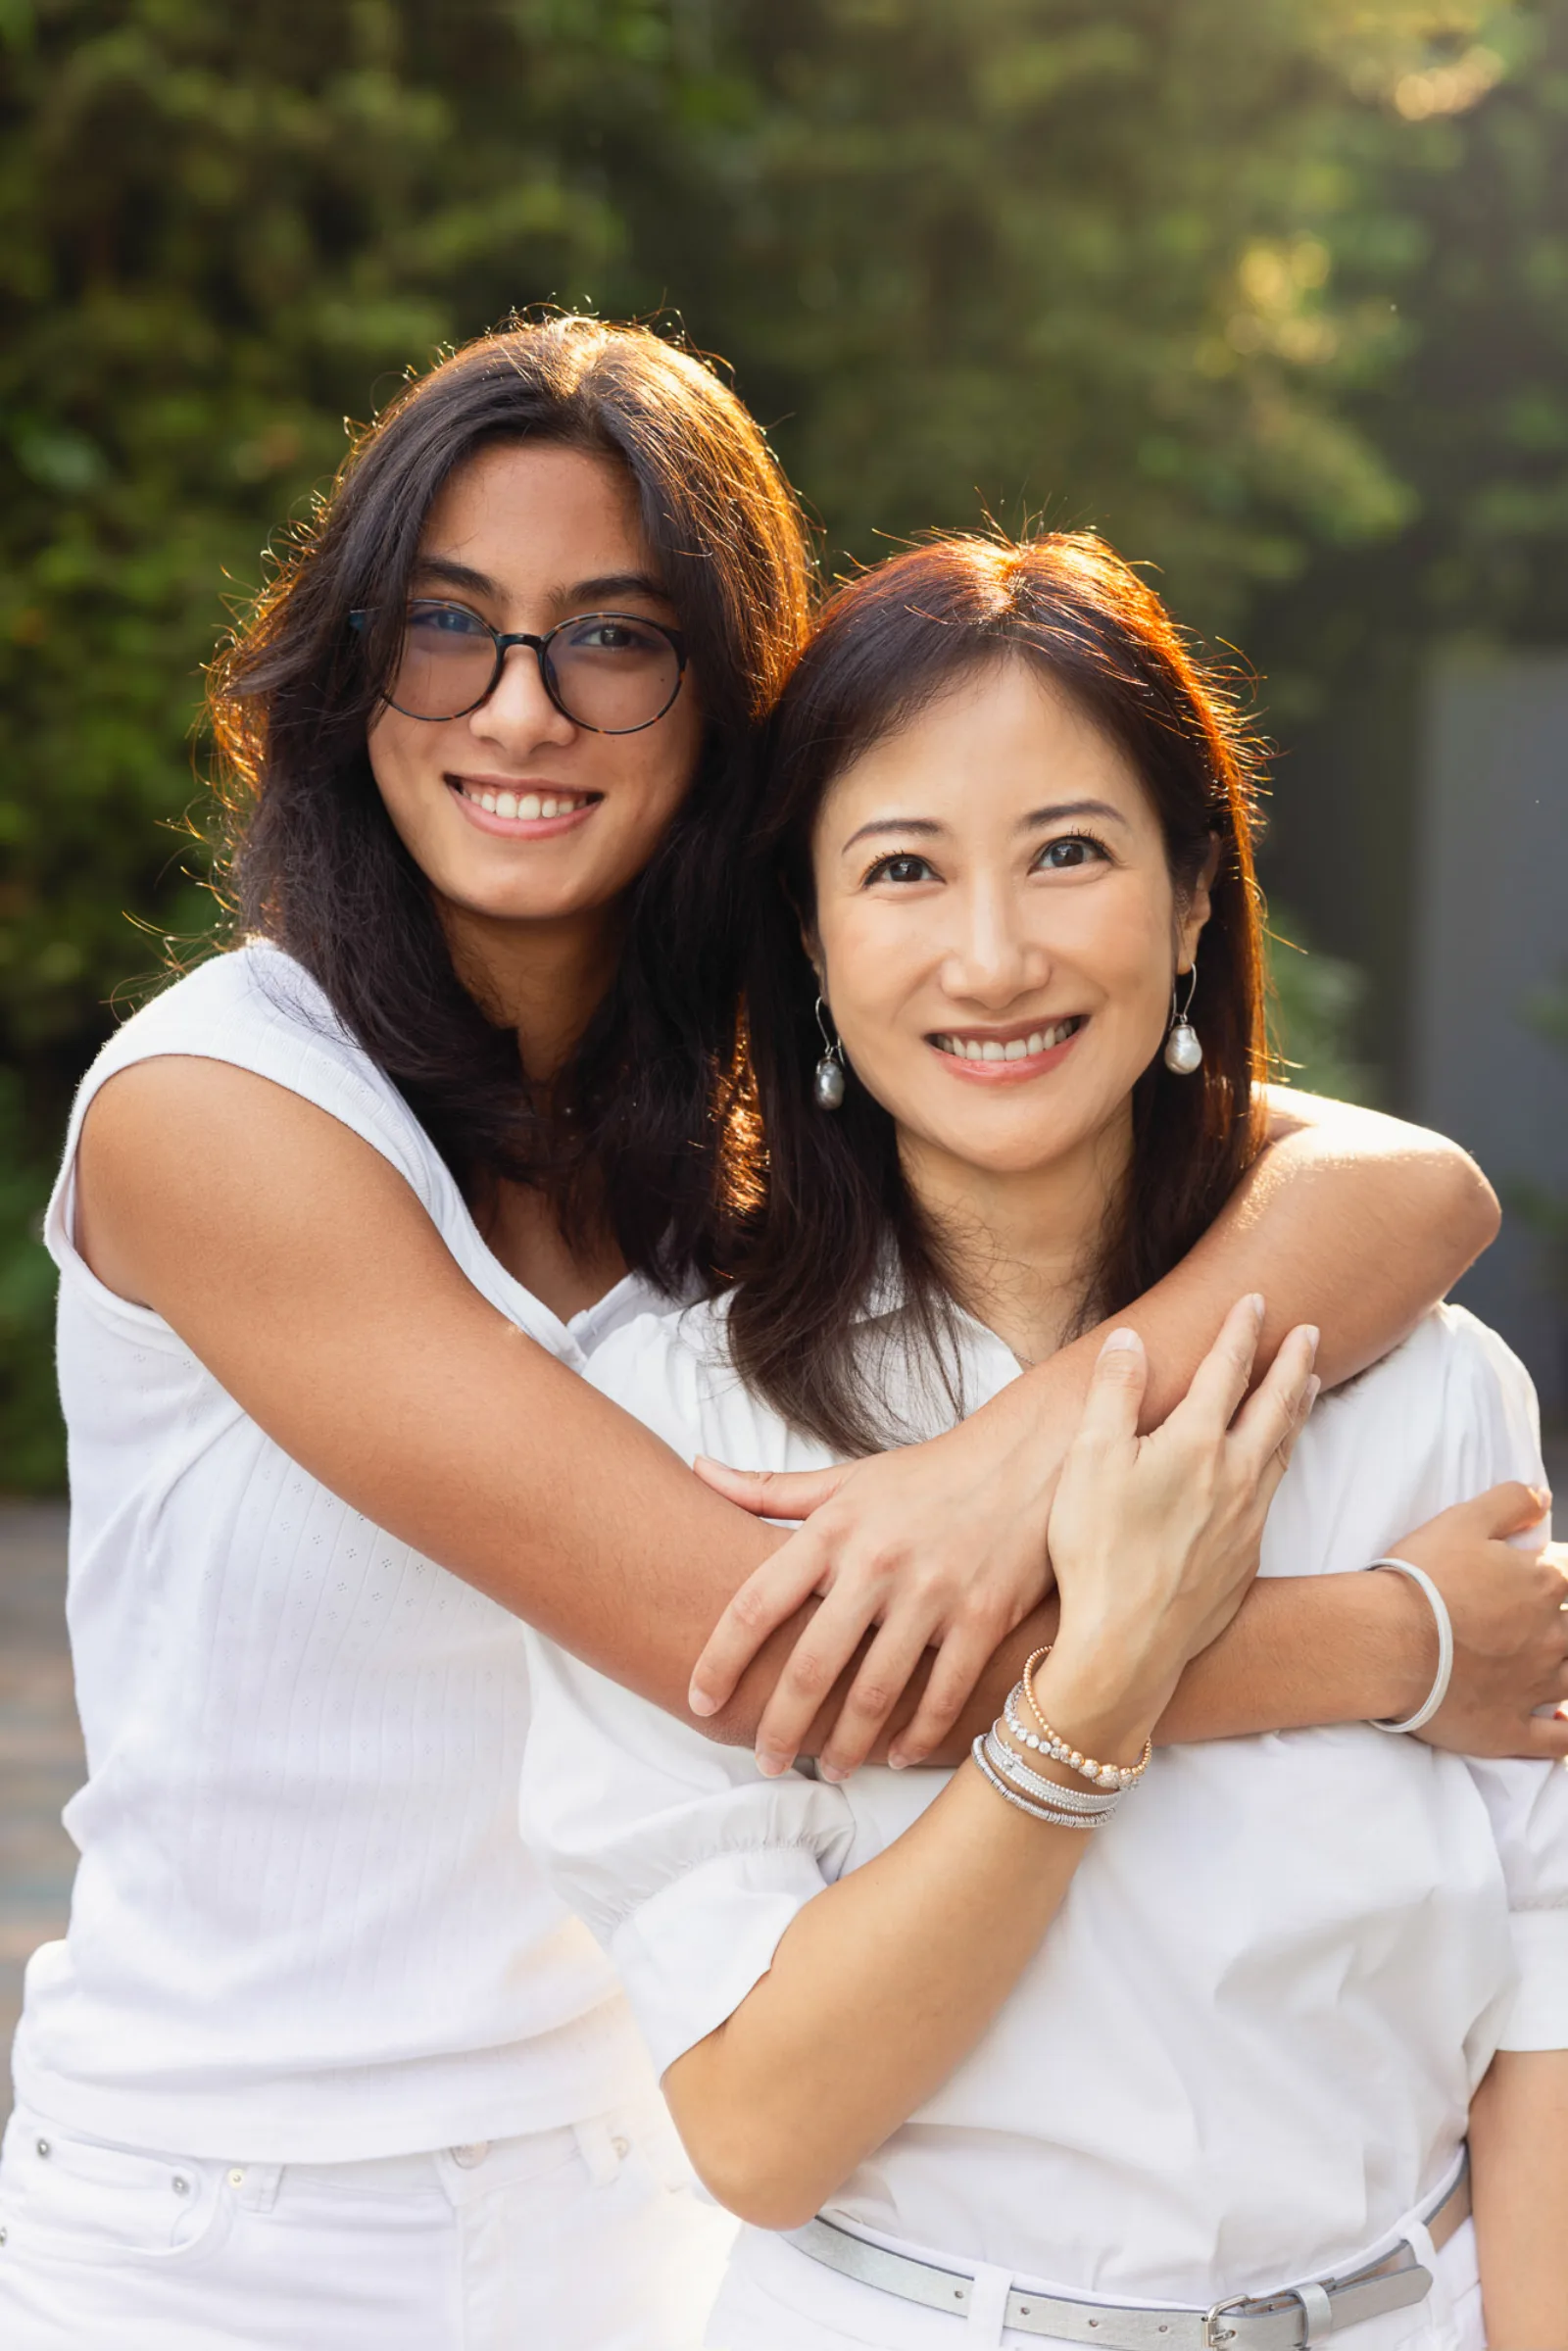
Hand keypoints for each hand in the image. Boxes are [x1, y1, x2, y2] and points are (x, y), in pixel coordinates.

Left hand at [689, 1366, 1073, 1779]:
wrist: (1030, 1458)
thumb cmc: (930, 1475)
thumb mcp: (848, 1477)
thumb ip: (770, 1489)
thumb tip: (698, 1471)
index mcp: (835, 1529)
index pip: (757, 1603)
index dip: (720, 1658)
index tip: (699, 1700)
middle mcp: (878, 1563)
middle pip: (812, 1664)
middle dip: (779, 1725)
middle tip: (763, 1762)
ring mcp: (933, 1593)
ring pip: (876, 1693)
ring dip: (845, 1744)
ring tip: (827, 1769)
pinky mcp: (983, 1618)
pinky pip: (943, 1695)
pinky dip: (917, 1735)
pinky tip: (896, 1754)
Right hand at [1041, 1298, 1319, 1742]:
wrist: (1129, 1646)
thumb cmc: (1098, 1552)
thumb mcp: (1089, 1461)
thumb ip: (1113, 1394)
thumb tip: (1132, 1341)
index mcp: (1195, 1444)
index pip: (1226, 1371)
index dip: (1241, 1331)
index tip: (1256, 1301)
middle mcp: (1235, 1476)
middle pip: (1274, 1406)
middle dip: (1291, 1363)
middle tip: (1311, 1331)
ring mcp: (1247, 1520)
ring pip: (1284, 1450)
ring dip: (1297, 1410)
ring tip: (1309, 1386)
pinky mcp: (1246, 1558)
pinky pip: (1275, 1493)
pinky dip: (1284, 1460)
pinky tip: (1276, 1464)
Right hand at [1375, 1486, 1567, 1757]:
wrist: (1388, 1641)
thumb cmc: (1421, 1579)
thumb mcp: (1463, 1520)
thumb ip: (1509, 1503)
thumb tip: (1542, 1498)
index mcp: (1542, 1587)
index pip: (1563, 1578)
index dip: (1547, 1579)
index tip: (1528, 1583)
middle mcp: (1549, 1638)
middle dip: (1558, 1628)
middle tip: (1527, 1628)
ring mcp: (1533, 1689)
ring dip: (1566, 1672)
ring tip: (1554, 1667)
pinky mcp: (1510, 1729)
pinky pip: (1557, 1741)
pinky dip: (1567, 1734)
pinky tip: (1565, 1725)